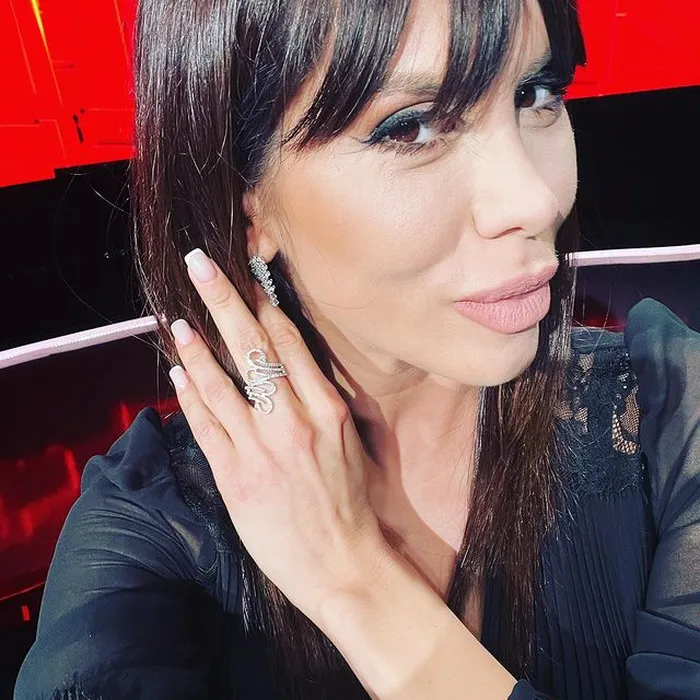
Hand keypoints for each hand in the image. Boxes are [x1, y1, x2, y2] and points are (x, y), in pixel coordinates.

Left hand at [168, 249, 389, 622]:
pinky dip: (188, 395)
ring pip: (220, 382)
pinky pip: (205, 425)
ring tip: (179, 319)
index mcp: (326, 407)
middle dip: (223, 299)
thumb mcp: (348, 442)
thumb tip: (291, 363)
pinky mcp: (235, 476)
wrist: (343, 563)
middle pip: (252, 346)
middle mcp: (293, 420)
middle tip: (200, 263)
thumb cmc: (349, 502)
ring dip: (196, 346)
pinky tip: (178, 372)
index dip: (262, 303)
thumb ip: (321, 400)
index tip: (246, 276)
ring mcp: (261, 448)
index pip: (288, 341)